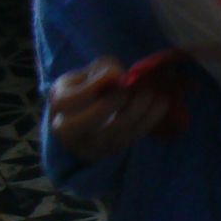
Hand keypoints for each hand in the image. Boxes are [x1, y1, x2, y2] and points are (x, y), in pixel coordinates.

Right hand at [47, 57, 167, 163]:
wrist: (92, 112)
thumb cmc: (90, 86)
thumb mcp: (90, 71)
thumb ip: (103, 69)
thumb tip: (120, 77)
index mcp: (58, 104)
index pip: (66, 101)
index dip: (94, 86)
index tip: (117, 75)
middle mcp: (67, 131)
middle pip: (87, 124)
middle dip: (113, 104)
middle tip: (129, 89)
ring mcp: (88, 145)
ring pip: (114, 133)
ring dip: (138, 109)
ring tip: (150, 93)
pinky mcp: (110, 151)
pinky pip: (131, 138)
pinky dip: (150, 119)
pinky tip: (161, 102)